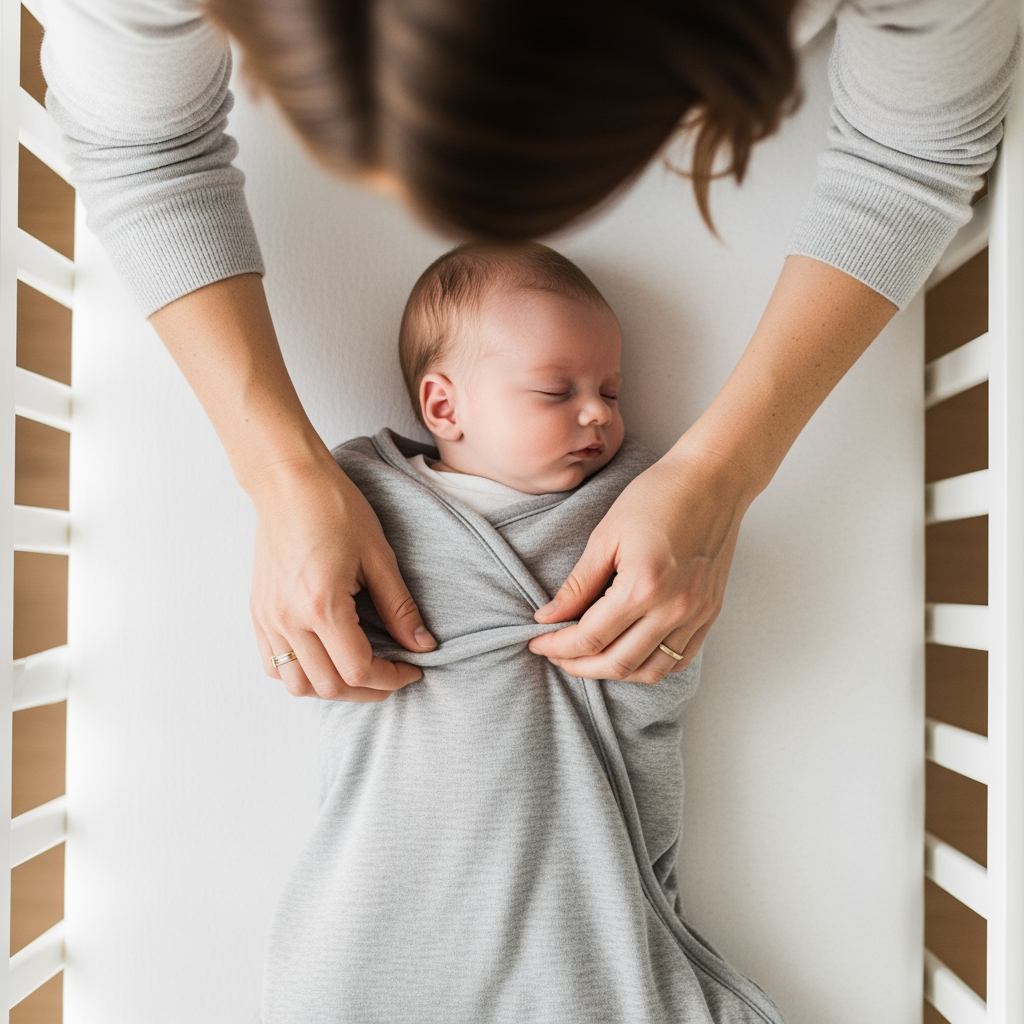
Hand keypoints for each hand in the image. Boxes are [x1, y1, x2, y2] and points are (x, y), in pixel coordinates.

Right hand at [250, 454, 435, 700]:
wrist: (288, 483)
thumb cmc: (335, 509)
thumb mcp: (379, 556)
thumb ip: (400, 607)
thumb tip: (423, 646)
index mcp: (322, 605)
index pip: (358, 670)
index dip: (391, 678)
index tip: (412, 669)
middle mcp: (289, 619)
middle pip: (329, 687)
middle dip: (368, 689)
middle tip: (393, 673)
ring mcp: (268, 619)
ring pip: (298, 685)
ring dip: (333, 688)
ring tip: (360, 671)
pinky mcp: (258, 613)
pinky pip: (273, 666)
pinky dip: (301, 675)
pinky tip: (325, 658)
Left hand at [529, 445, 746, 682]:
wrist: (712, 480)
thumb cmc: (659, 496)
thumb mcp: (606, 535)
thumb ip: (578, 583)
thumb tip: (548, 616)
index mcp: (643, 587)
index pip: (590, 638)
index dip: (557, 646)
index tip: (538, 642)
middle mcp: (673, 609)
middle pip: (617, 663)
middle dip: (578, 665)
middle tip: (556, 654)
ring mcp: (696, 615)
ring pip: (649, 671)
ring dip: (613, 671)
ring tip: (588, 658)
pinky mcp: (710, 614)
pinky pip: (679, 660)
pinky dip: (650, 666)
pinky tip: (629, 653)